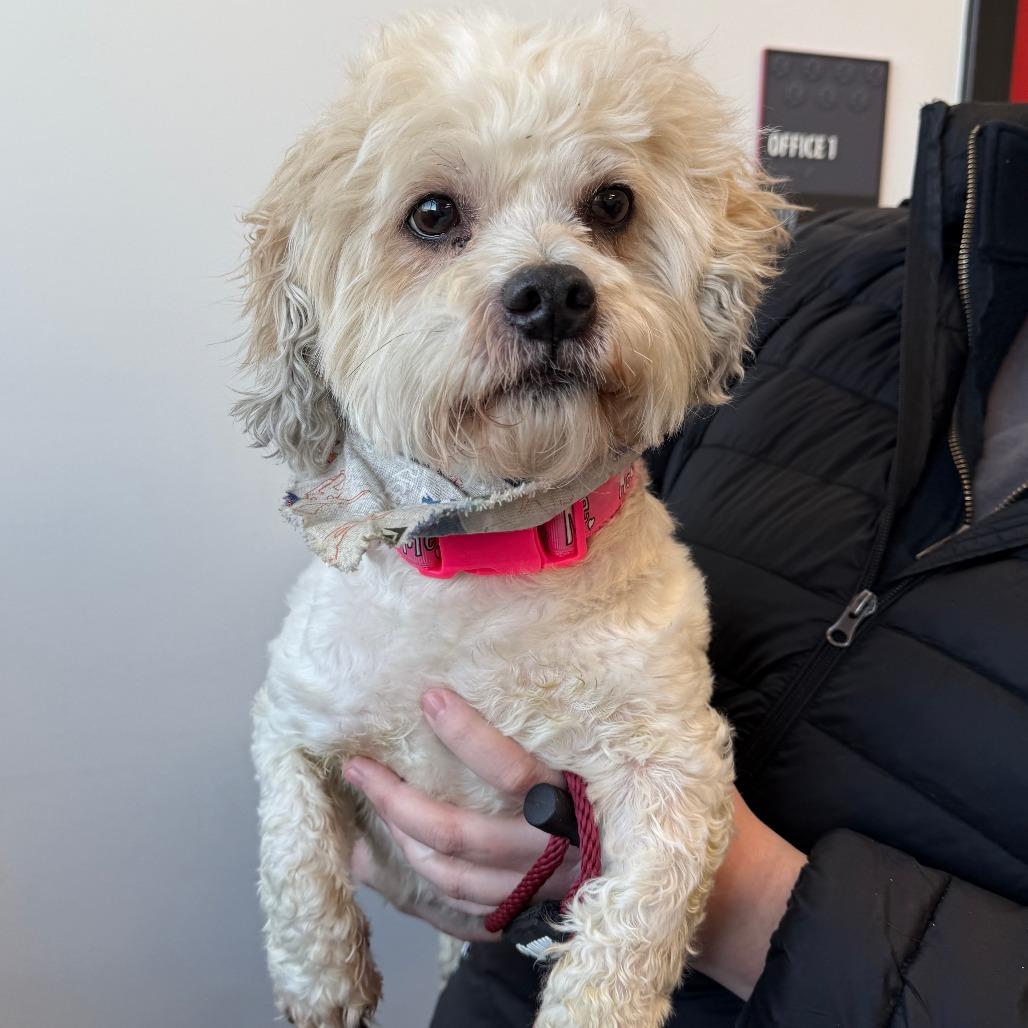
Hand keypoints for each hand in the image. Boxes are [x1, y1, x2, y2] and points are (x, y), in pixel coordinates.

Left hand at [345, 687, 806, 997]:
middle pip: (458, 833)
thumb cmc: (688, 807)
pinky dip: (419, 896)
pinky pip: (463, 915)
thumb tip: (606, 641)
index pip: (510, 772)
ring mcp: (536, 892)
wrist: (719, 894)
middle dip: (397, 800)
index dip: (465, 734)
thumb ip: (623, 713)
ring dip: (394, 848)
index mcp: (579, 805)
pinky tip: (384, 873)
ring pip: (449, 878)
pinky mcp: (534, 915)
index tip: (427, 696)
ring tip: (354, 820)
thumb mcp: (664, 751)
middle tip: (355, 766)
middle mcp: (548, 855)